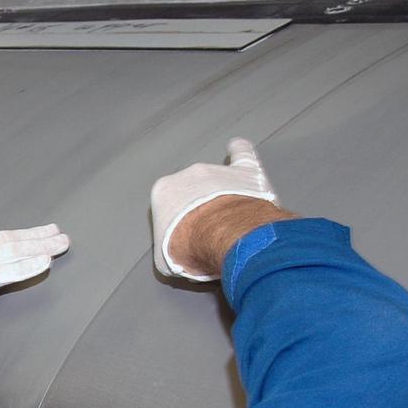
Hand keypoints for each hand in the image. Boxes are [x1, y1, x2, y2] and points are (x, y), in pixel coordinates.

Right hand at [0, 224, 70, 355]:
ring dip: (39, 247)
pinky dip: (28, 266)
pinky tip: (45, 263)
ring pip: (11, 252)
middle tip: (55, 232)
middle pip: (5, 240)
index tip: (29, 239)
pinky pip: (7, 272)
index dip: (13, 239)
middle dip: (33, 236)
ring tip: (60, 243)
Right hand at [151, 138, 277, 281]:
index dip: (181, 226)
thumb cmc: (190, 247)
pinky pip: (242, 155)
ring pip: (219, 181)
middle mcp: (188, 175)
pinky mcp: (244, 171)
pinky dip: (240, 151)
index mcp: (164, 192)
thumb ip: (167, 251)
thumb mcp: (165, 261)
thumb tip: (175, 257)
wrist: (222, 236)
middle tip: (211, 233)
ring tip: (231, 221)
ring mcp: (217, 171)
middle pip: (194, 192)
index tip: (188, 239)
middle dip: (202, 210)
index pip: (170, 208)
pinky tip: (237, 147)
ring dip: (223, 197)